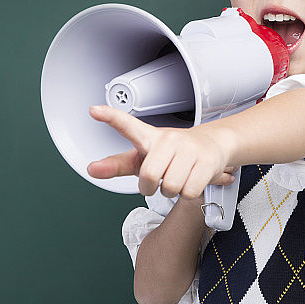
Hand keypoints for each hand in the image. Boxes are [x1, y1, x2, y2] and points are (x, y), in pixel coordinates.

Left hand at [86, 105, 235, 197]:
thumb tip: (91, 169)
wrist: (213, 146)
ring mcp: (189, 149)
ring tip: (179, 177)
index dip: (110, 118)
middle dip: (151, 187)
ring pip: (170, 187)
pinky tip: (192, 179)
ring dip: (172, 191)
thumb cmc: (172, 155)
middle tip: (159, 180)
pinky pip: (188, 192)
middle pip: (149, 176)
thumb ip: (116, 165)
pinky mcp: (206, 162)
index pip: (127, 125)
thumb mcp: (143, 158)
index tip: (93, 110)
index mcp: (150, 137)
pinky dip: (188, 193)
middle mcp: (169, 139)